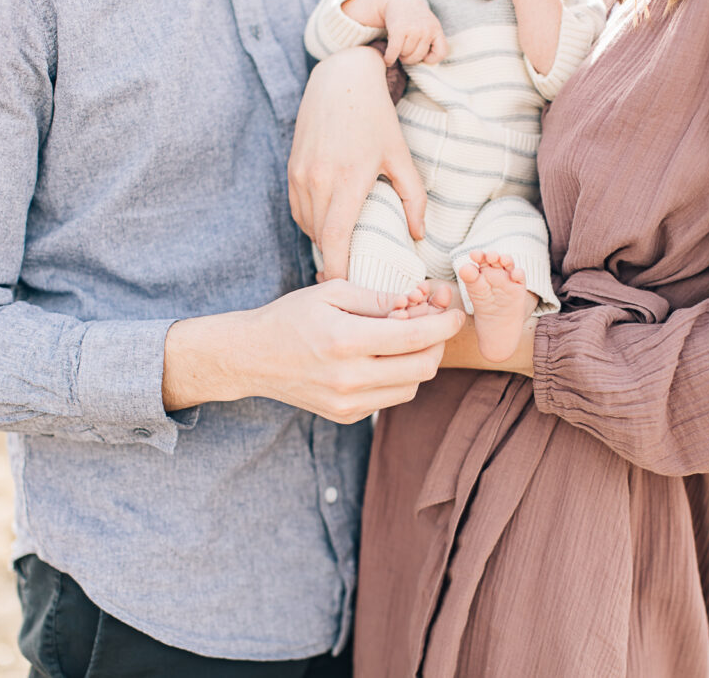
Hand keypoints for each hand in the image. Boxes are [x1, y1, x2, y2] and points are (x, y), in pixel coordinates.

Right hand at [163, 280, 465, 423]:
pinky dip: (400, 378)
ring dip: (421, 362)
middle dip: (438, 343)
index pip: (415, 337)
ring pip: (412, 386)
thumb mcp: (331, 292)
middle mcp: (349, 378)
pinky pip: (392, 398)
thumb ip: (378, 299)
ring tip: (409, 339)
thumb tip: (418, 304)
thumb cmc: (291, 317)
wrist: (252, 358)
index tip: (456, 313)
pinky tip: (387, 358)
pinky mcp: (347, 415)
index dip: (444, 324)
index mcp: (346, 341)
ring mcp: (348, 402)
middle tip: (435, 324)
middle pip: (422, 367)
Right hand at [289, 46, 425, 280]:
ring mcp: (300, 175)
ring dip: (324, 244)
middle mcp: (317, 180)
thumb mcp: (400, 156)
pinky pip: (299, 211)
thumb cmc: (375, 118)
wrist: (340, 81)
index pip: (335, 238)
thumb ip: (413, 197)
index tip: (346, 287)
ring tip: (343, 258)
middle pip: (320, 238)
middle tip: (352, 281)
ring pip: (308, 226)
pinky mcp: (291, 170)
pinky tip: (330, 230)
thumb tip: (418, 235)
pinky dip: (313, 226)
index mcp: (347, 179)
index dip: (338, 268)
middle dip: (333, 262)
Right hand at [382, 0, 447, 65]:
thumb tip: (426, 63)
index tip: (423, 57)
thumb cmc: (414, 18)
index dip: (431, 59)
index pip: (441, 53)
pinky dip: (389, 59)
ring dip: (400, 55)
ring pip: (406, 55)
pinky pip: (394, 52)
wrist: (399, 0)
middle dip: (410, 58)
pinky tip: (388, 60)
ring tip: (399, 48)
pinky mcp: (398, 30)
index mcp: (436, 29)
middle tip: (405, 53)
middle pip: (419, 57)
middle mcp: (426, 30)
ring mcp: (413, 30)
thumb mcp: (429, 26)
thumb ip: (432, 41)